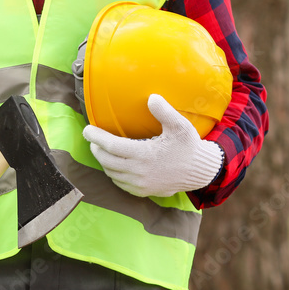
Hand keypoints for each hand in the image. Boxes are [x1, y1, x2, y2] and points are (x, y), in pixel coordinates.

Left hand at [83, 94, 223, 197]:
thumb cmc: (189, 146)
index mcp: (144, 155)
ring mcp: (139, 184)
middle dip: (96, 149)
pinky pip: (119, 183)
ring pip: (111, 173)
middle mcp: (138, 172)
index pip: (111, 146)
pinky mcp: (142, 192)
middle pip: (106, 160)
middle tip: (94, 139)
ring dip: (103, 161)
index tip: (87, 129)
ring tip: (102, 149)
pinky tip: (114, 164)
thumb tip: (151, 97)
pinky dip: (112, 173)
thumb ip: (165, 112)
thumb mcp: (180, 126)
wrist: (200, 171)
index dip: (96, 137)